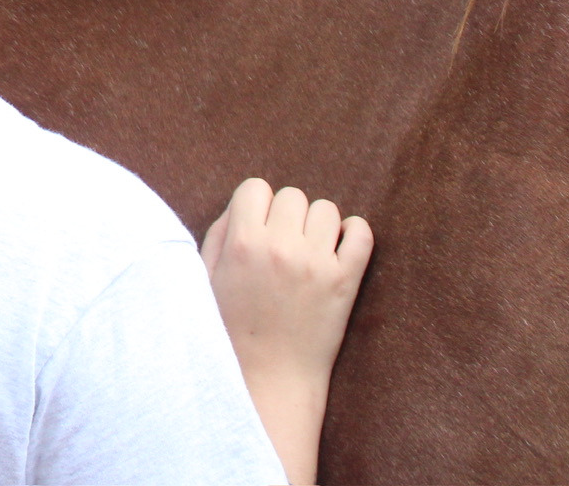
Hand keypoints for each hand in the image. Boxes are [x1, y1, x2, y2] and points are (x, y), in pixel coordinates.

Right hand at [202, 179, 372, 484]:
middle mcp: (279, 246)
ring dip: (317, 225)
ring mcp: (316, 263)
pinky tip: (341, 248)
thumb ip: (219, 234)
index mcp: (241, 243)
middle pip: (292, 195)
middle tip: (282, 244)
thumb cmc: (231, 331)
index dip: (255, 206)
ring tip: (309, 251)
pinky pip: (361, 233)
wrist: (269, 380)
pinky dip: (354, 234)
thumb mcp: (206, 279)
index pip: (255, 188)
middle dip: (286, 215)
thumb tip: (242, 206)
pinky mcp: (345, 282)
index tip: (256, 228)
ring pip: (327, 210)